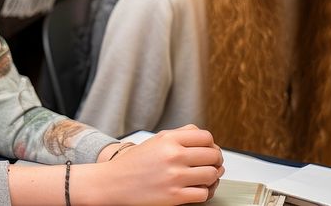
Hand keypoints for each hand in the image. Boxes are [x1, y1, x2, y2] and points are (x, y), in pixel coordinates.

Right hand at [75, 125, 223, 204]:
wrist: (114, 183)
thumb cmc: (135, 162)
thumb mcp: (156, 140)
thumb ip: (181, 134)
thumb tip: (205, 138)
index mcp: (169, 139)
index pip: (206, 137)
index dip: (212, 144)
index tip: (209, 150)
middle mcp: (173, 156)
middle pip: (213, 155)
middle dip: (216, 161)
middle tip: (212, 164)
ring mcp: (175, 177)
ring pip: (212, 175)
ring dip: (212, 177)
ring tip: (206, 177)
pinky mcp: (175, 196)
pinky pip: (203, 194)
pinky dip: (204, 192)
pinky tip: (197, 189)